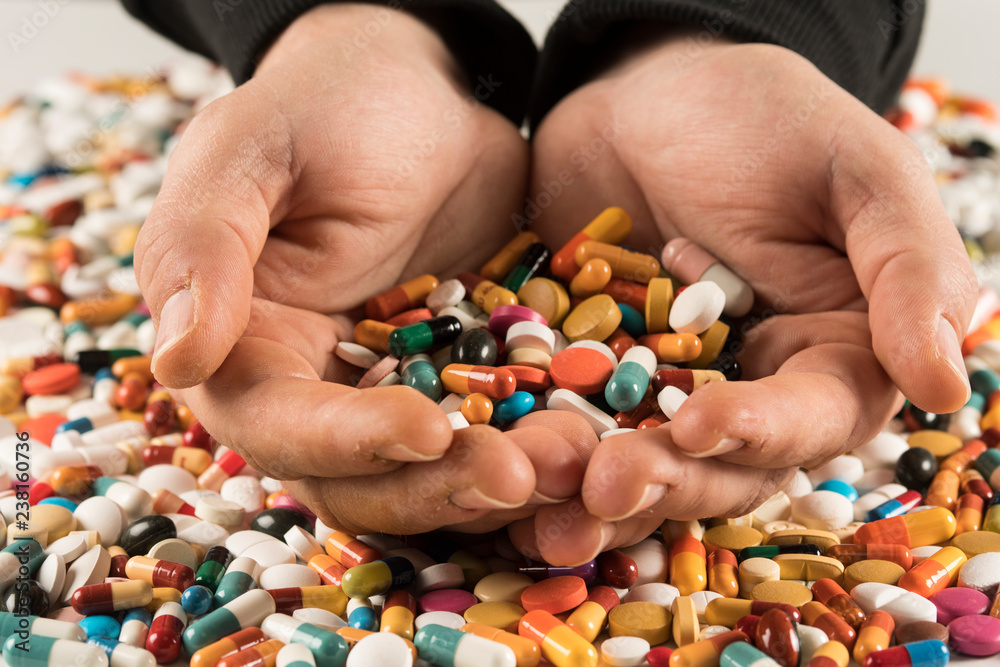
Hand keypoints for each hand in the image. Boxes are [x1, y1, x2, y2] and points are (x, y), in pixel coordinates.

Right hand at [136, 4, 543, 533]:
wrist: (422, 90)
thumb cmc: (324, 104)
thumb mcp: (251, 150)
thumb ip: (203, 247)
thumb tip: (176, 359)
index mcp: (244, 348)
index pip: (282, 427)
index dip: (351, 443)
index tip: (429, 430)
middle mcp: (314, 388)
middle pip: (363, 481)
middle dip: (439, 487)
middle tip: (522, 473)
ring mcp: (395, 391)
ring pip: (435, 474)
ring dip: (497, 482)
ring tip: (572, 458)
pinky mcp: (463, 380)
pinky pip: (497, 432)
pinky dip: (537, 442)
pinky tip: (591, 434)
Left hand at [522, 35, 976, 560]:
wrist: (642, 91)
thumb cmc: (762, 117)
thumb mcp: (854, 172)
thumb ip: (907, 272)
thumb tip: (947, 388)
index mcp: (832, 348)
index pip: (815, 416)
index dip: (762, 431)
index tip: (699, 423)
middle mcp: (752, 385)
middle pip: (723, 465)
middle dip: (670, 481)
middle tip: (607, 483)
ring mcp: (667, 387)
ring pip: (644, 462)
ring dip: (602, 492)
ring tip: (550, 513)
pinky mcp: (593, 375)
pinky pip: (573, 425)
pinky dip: (545, 453)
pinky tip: (508, 479)